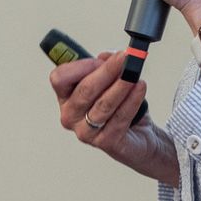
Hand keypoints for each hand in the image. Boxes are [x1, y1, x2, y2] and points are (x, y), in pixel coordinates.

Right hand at [49, 50, 153, 166]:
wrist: (138, 136)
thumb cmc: (119, 106)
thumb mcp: (110, 80)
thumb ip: (105, 65)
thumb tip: (107, 57)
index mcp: (66, 97)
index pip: (60, 78)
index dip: (80, 67)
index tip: (101, 60)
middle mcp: (71, 116)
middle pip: (85, 90)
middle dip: (107, 71)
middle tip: (125, 58)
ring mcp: (86, 132)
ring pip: (104, 104)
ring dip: (121, 85)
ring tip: (134, 73)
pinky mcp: (106, 142)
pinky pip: (120, 117)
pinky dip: (132, 100)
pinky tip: (140, 87)